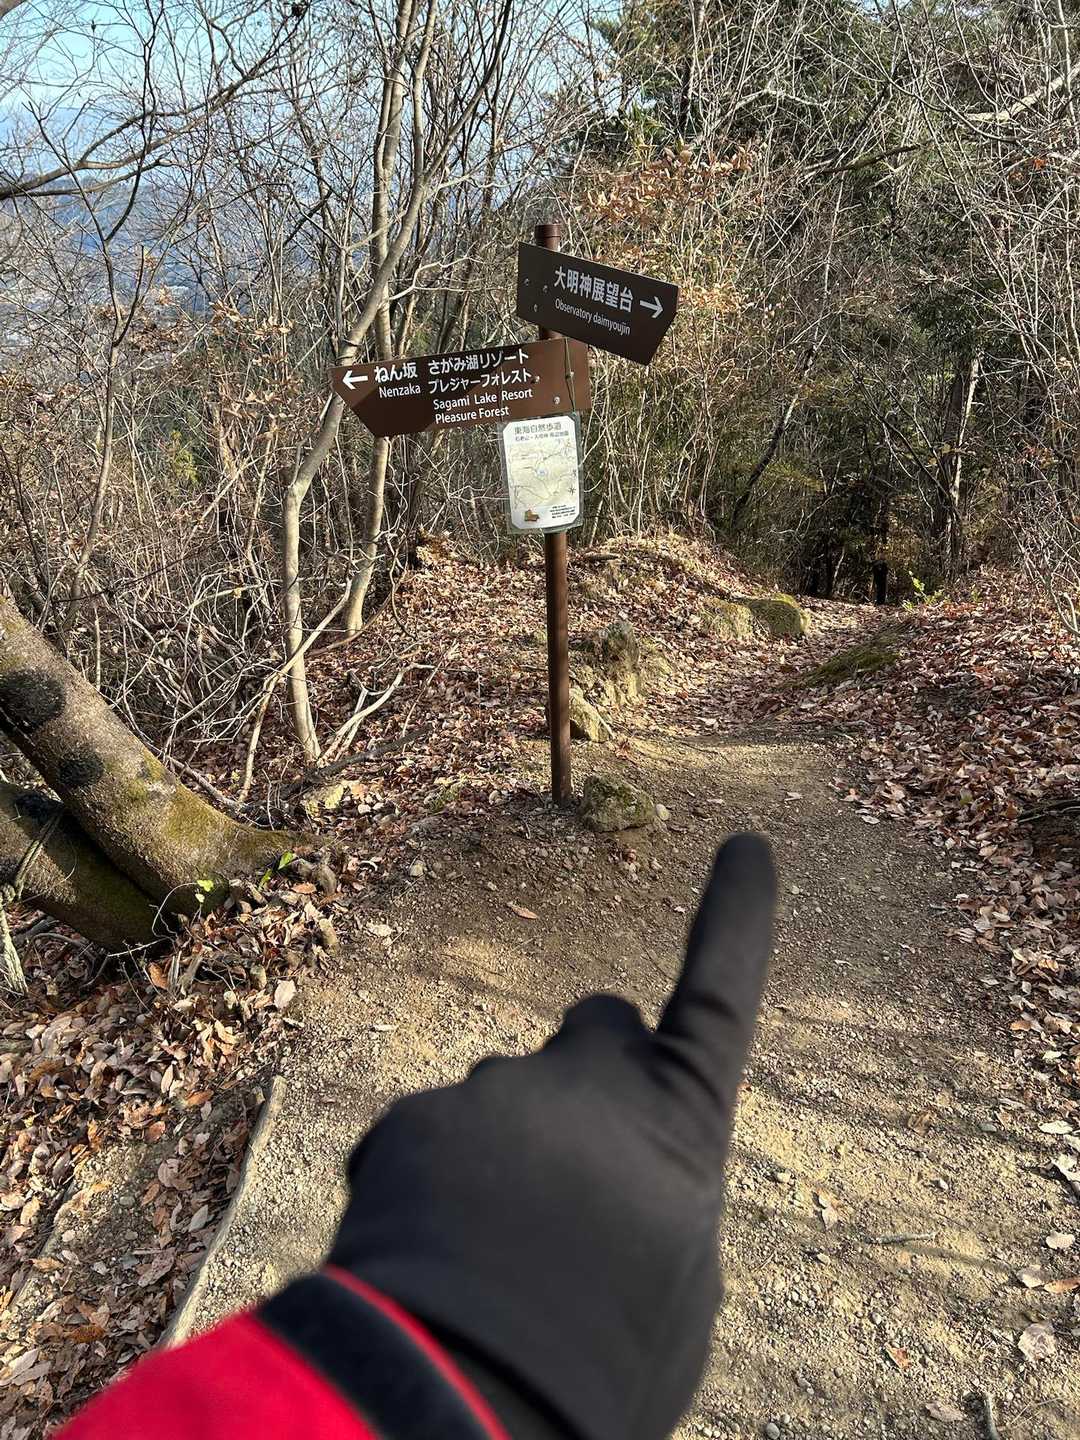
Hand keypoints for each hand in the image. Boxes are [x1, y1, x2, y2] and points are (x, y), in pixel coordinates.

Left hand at [328, 833, 775, 1439]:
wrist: (465, 1393)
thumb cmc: (604, 1357)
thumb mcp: (674, 1283)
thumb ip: (651, 1194)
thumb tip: (613, 1176)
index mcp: (676, 1120)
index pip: (722, 994)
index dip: (738, 918)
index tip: (747, 842)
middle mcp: (588, 1078)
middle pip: (596, 1028)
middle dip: (588, 1073)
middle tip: (568, 1173)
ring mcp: (495, 1089)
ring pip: (504, 1099)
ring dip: (500, 1154)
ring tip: (491, 1257)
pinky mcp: (411, 1116)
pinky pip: (425, 1139)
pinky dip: (426, 1186)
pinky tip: (427, 1261)